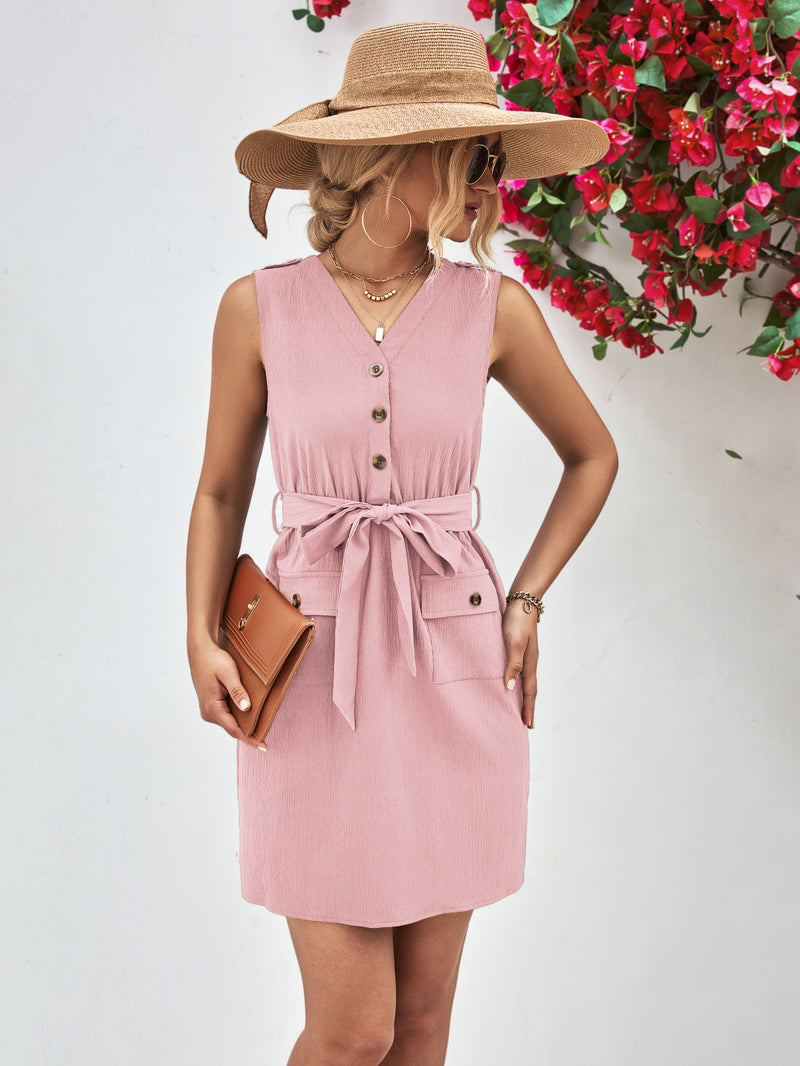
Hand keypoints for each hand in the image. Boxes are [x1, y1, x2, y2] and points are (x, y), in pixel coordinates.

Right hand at [188, 639, 267, 750]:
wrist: (200, 651)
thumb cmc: (214, 660)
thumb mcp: (228, 673)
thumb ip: (237, 691)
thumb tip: (246, 709)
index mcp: (212, 707)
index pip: (234, 729)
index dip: (250, 738)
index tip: (263, 746)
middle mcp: (208, 712)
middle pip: (232, 728)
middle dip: (248, 734)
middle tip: (266, 740)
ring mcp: (208, 710)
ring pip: (229, 722)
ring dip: (243, 725)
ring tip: (260, 728)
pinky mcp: (211, 705)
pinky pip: (226, 716)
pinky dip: (238, 717)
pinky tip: (249, 716)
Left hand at [501, 601, 538, 728]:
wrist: (523, 600)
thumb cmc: (516, 620)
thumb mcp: (513, 642)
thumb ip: (512, 664)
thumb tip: (510, 688)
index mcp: (529, 663)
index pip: (529, 691)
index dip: (527, 708)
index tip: (527, 725)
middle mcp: (530, 661)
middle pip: (530, 689)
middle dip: (529, 707)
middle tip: (527, 724)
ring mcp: (527, 655)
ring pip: (526, 680)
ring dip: (524, 696)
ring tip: (521, 708)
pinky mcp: (521, 648)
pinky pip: (521, 671)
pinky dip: (519, 682)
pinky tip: (513, 683)